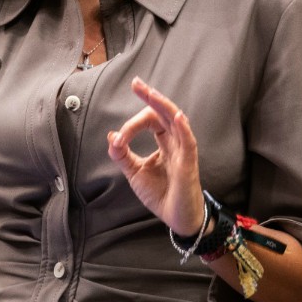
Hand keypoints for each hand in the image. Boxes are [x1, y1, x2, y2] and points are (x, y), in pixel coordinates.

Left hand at [107, 76, 205, 236]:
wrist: (176, 218)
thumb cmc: (160, 194)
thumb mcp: (134, 172)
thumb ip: (122, 155)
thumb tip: (111, 135)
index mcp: (164, 142)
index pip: (150, 121)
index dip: (132, 124)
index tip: (119, 138)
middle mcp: (175, 143)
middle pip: (165, 113)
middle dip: (150, 97)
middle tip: (136, 83)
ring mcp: (184, 152)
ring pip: (177, 121)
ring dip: (163, 106)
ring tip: (150, 92)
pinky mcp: (189, 164)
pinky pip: (188, 142)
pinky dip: (182, 128)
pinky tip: (175, 116)